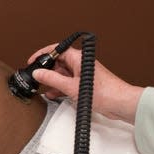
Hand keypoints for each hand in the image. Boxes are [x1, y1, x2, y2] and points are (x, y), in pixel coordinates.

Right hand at [26, 45, 143, 122]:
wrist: (120, 103)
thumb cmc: (105, 92)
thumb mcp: (71, 87)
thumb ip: (52, 80)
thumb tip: (38, 73)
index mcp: (78, 58)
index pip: (56, 50)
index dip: (42, 54)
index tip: (32, 61)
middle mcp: (80, 63)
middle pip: (58, 62)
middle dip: (47, 71)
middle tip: (36, 78)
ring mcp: (82, 74)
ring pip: (62, 74)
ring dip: (53, 81)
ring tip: (43, 88)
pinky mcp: (84, 84)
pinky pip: (68, 83)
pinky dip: (60, 88)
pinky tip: (53, 94)